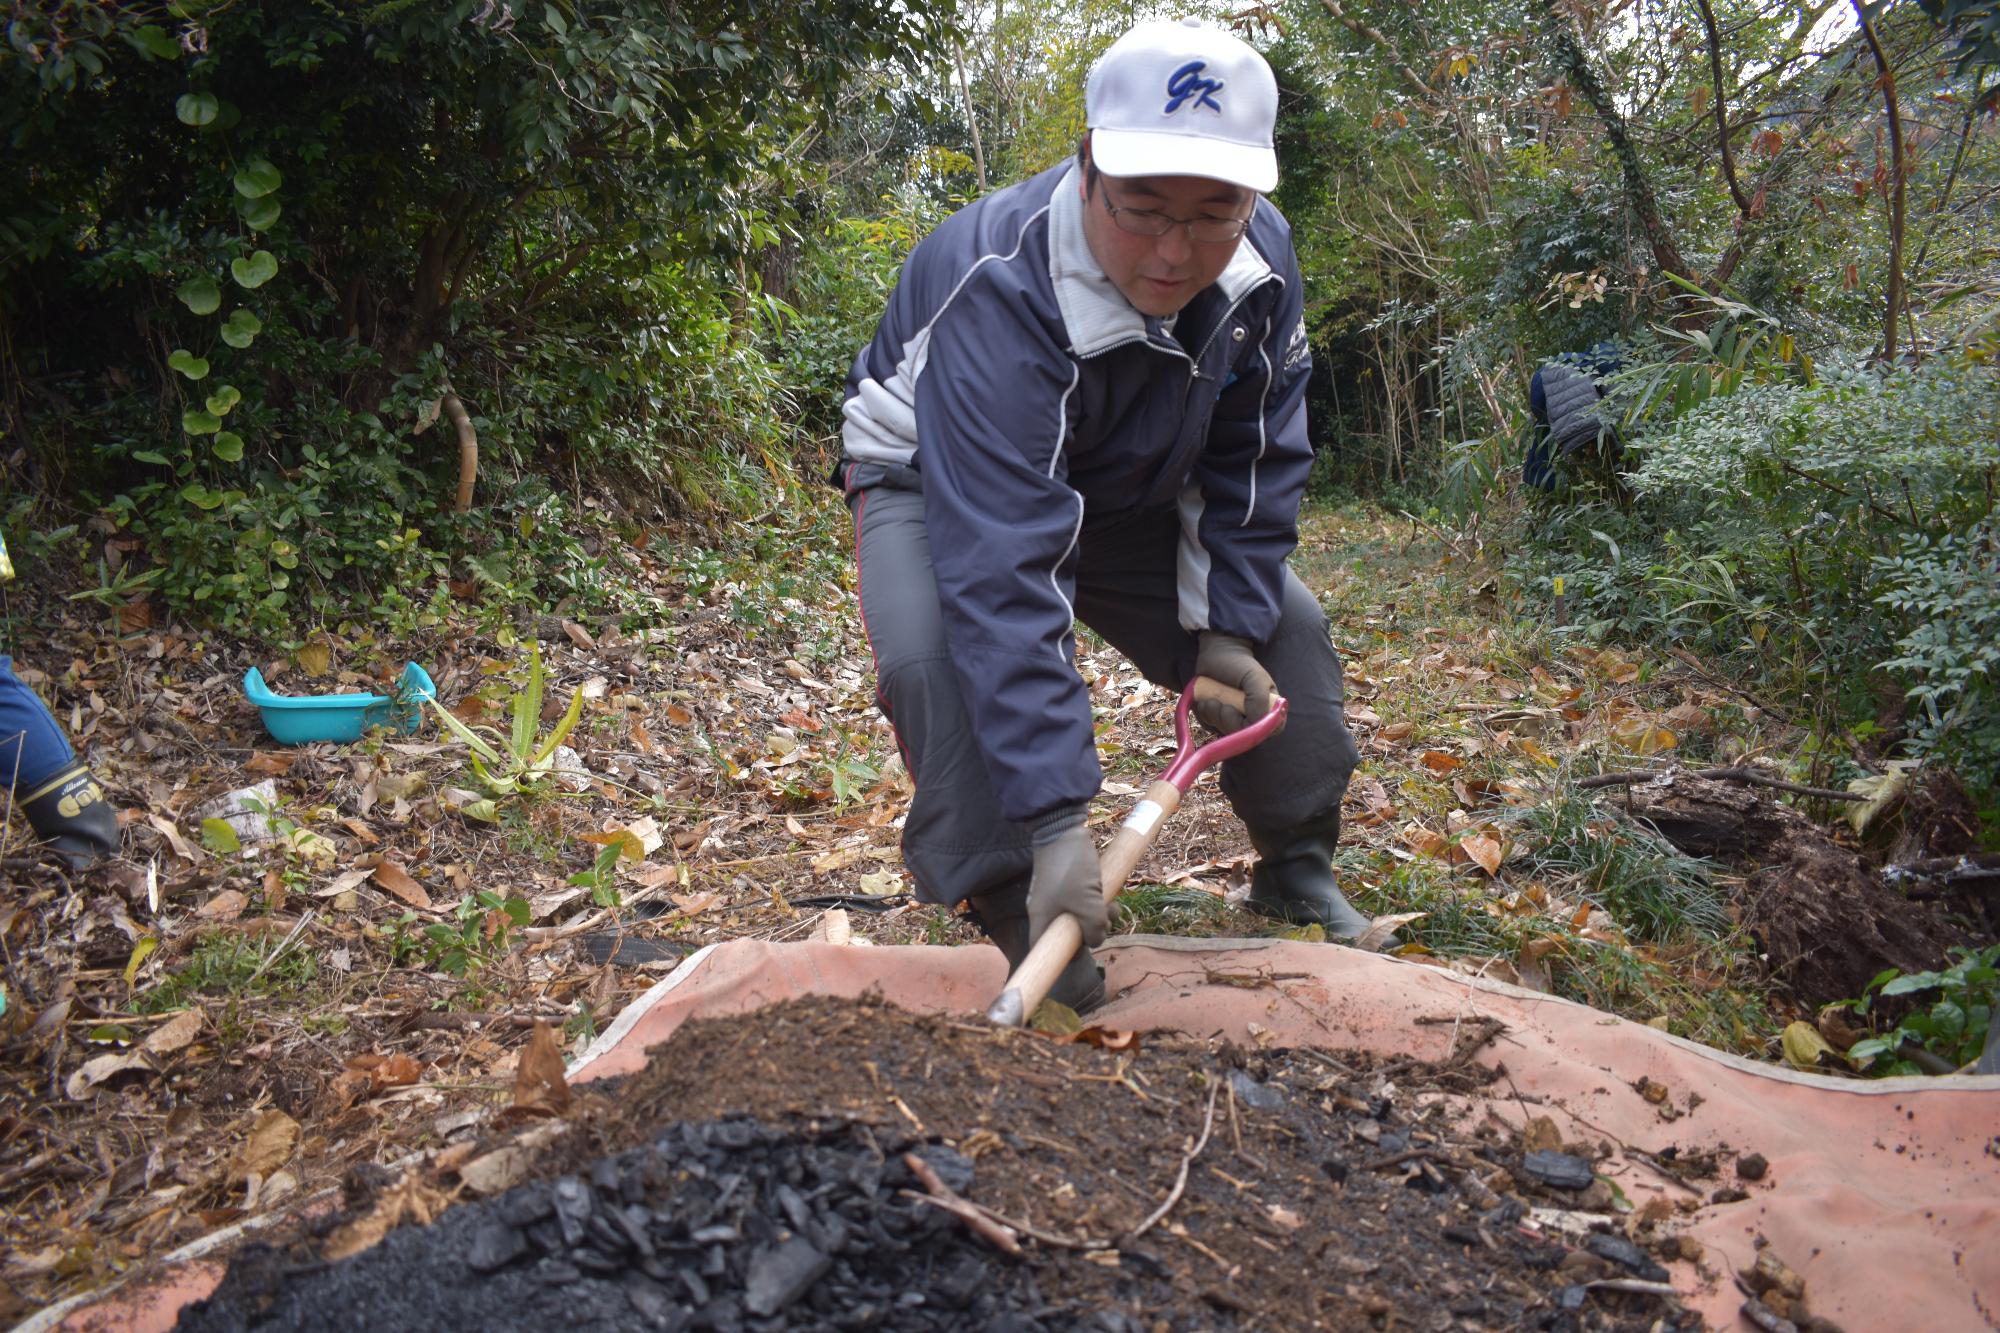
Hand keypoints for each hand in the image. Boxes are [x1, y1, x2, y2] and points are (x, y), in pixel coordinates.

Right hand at [1027, 807, 1105, 947]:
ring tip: (1113, 907)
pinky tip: (1110, 895)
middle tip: (1104, 922)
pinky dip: (1097, 903)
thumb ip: (1094, 929)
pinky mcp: (1066, 885)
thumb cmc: (1072, 869)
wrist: (1064, 829)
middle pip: (1067, 936)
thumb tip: (1095, 940)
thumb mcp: (1088, 904)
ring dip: (1099, 917)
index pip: (1043, 950)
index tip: (1080, 951)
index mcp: (1042, 919)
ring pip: (1079, 919)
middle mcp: (1046, 911)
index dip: (1060, 957)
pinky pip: (1082, 903)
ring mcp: (1056, 897)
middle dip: (1090, 933)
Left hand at [1194, 631, 1279, 735]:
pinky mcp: (1217, 717)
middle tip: (1219, 704)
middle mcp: (1253, 715)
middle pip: (1244, 735)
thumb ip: (1259, 701)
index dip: (1255, 730)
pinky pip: (1211, 726)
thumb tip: (1255, 723)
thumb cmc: (1239, 663)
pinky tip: (1205, 702)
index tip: (1239, 715)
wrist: (1216, 652)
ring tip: (1210, 699)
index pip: (1270, 729)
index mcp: (1268, 707)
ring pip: (1226, 732)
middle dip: (1227, 721)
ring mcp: (1235, 717)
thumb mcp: (1254, 678)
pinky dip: (1205, 716)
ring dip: (1214, 717)